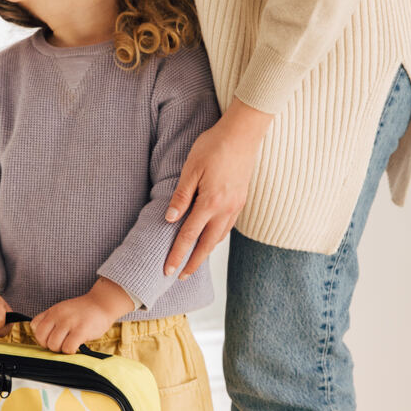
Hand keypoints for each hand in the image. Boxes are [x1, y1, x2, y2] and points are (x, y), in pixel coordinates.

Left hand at [30, 278, 133, 353]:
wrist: (102, 303)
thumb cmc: (83, 311)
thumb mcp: (62, 309)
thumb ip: (51, 319)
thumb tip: (41, 337)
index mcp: (52, 311)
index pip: (35, 327)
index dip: (42, 336)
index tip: (52, 337)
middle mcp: (58, 315)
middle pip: (42, 339)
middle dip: (50, 345)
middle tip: (61, 344)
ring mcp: (69, 322)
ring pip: (53, 345)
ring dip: (61, 349)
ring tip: (69, 344)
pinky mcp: (81, 330)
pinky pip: (68, 348)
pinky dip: (70, 351)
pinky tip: (76, 346)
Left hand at [163, 95, 274, 278]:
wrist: (243, 133)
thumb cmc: (213, 146)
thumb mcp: (191, 169)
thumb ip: (180, 196)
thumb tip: (170, 220)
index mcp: (210, 203)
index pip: (189, 237)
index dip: (176, 255)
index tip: (167, 271)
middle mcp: (225, 210)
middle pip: (206, 245)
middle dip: (192, 263)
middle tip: (180, 277)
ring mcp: (236, 206)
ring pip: (219, 238)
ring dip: (205, 252)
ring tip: (193, 262)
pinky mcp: (241, 201)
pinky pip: (227, 227)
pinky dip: (216, 238)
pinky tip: (210, 240)